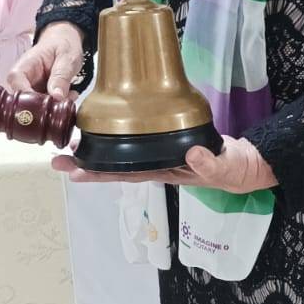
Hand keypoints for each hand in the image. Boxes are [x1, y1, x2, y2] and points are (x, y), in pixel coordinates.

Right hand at [6, 22, 84, 101]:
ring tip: (71, 96)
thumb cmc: (63, 45)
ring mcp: (31, 89)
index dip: (27, 97)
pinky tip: (70, 97)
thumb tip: (56, 97)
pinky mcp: (39, 96)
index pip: (16, 82)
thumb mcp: (67, 58)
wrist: (64, 43)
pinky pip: (45, 107)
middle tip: (64, 102)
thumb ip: (61, 76)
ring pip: (35, 107)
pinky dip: (58, 105)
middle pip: (23, 100)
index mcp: (25, 65)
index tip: (47, 103)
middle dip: (44, 107)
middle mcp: (24, 80)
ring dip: (53, 107)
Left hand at [51, 133, 277, 193]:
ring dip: (96, 152)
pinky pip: (134, 142)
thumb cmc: (235, 169)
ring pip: (121, 155)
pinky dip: (115, 137)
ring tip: (69, 145)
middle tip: (56, 159)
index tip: (75, 171)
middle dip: (87, 165)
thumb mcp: (227, 167)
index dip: (101, 174)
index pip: (128, 174)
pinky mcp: (165, 140)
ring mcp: (159, 155)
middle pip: (116, 167)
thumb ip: (211, 163)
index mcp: (166, 172)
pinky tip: (102, 129)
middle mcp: (156, 165)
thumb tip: (191, 153)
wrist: (246, 164)